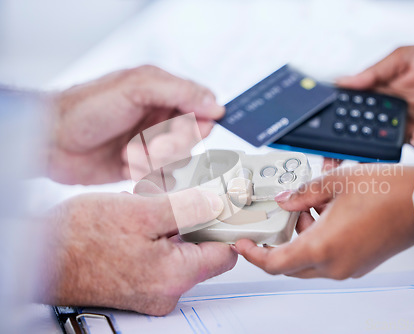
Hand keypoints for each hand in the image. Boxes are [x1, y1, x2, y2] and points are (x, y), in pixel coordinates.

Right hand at [40, 189, 236, 314]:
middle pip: (201, 250)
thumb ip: (188, 208)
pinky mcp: (137, 285)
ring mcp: (150, 291)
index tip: (224, 207)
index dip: (227, 227)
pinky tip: (137, 220)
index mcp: (174, 275)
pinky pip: (159, 257)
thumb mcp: (142, 212)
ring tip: (148, 207)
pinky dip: (154, 236)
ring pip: (178, 250)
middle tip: (177, 199)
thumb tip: (216, 203)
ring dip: (169, 225)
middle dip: (192, 220)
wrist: (37, 256)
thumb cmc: (79, 238)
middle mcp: (166, 291)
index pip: (225, 254)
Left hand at [47, 65, 223, 184]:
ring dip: (155, 160)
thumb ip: (179, 92)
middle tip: (150, 142)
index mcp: (162, 93)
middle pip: (193, 137)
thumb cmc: (86, 109)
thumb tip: (216, 106)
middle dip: (171, 143)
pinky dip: (147, 175)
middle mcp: (160, 119)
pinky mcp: (142, 167)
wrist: (51, 142)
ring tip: (130, 153)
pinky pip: (164, 177)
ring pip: (180, 160)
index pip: (202, 106)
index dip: (200, 121)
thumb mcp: (135, 88)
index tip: (190, 128)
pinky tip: (126, 166)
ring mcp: (151, 144)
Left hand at [236, 165, 413, 278]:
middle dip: (281, 240)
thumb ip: (302, 193)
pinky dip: (320, 239)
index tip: (243, 245)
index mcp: (323, 247)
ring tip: (312, 206)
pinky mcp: (361, 263)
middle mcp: (335, 264)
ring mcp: (350, 266)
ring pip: (310, 259)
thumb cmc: (387, 191)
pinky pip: (329, 257)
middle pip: (291, 263)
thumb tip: (285, 200)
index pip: (274, 264)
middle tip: (282, 217)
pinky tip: (329, 213)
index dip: (253, 256)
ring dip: (302, 236)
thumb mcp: (334, 182)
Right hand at [337, 45, 413, 149]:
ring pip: (382, 146)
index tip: (325, 125)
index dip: (336, 119)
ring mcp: (405, 128)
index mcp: (378, 94)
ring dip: (375, 148)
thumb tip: (343, 81)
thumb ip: (374, 72)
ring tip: (374, 142)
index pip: (350, 109)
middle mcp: (387, 114)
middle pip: (359, 134)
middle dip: (344, 146)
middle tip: (335, 150)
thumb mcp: (402, 57)